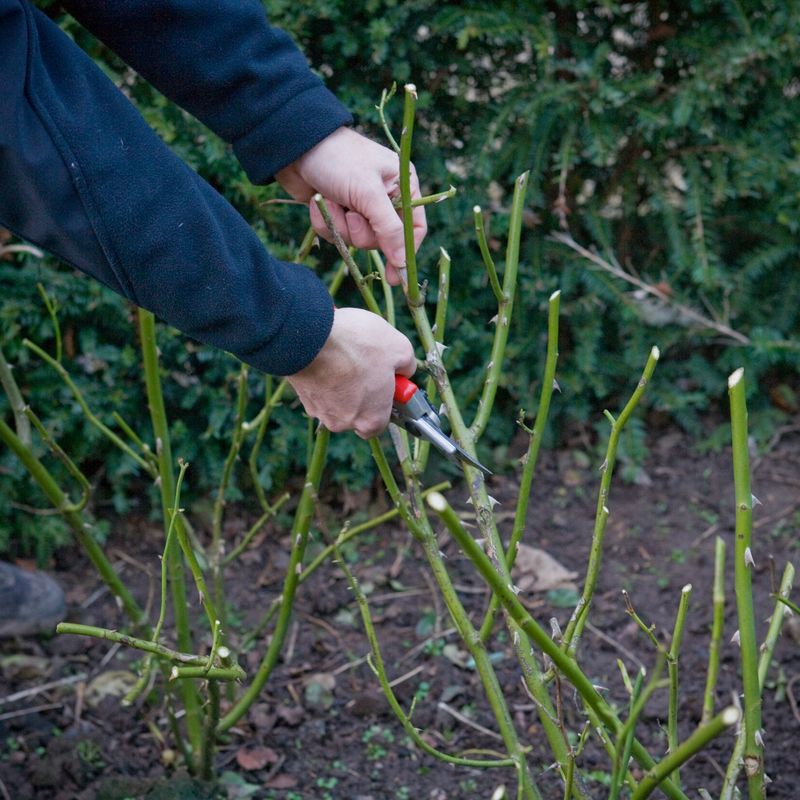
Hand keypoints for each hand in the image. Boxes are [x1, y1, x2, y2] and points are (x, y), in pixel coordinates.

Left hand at [275, 127, 426, 284]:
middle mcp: (384, 197)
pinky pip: (337, 234)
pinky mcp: (338, 212)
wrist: (294, 146)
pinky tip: (319, 201)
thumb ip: (389, 229)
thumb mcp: (369, 193)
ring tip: (332, 201)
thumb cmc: (339, 160)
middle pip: (383, 239)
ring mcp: (359, 206)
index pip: (414, 227)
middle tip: (351, 214)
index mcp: (402, 185)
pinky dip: (326, 222)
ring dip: (341, 225)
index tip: (395, 277)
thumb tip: (404, 263)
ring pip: (357, 239)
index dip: (405, 252)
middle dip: (361, 231)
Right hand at [287, 307, 415, 437]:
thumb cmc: (358, 346)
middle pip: (359, 409)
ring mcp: (318, 410)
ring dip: (344, 379)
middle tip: (368, 363)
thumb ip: (407, 366)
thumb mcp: (400, 349)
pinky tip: (330, 353)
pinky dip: (326, 373)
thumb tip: (404, 370)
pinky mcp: (301, 395)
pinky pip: (320, 386)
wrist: (310, 336)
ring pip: (338, 397)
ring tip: (347, 353)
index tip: (390, 380)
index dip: (388, 399)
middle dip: (365, 388)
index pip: (383, 420)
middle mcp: (343, 423)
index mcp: (370, 420)